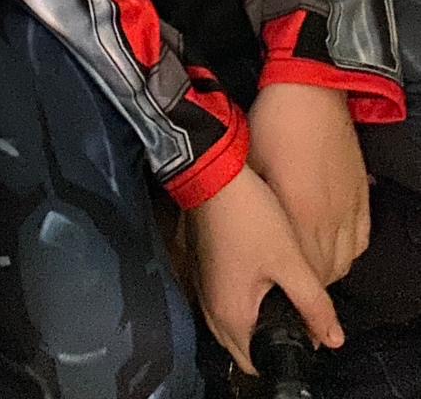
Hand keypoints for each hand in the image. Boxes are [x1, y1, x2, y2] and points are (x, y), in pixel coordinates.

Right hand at [187, 163, 343, 374]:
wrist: (211, 172)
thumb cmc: (245, 214)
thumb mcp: (290, 260)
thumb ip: (314, 304)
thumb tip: (333, 337)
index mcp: (231, 314)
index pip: (256, 362)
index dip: (286, 354)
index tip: (306, 333)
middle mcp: (211, 306)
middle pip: (243, 346)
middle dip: (269, 341)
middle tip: (297, 316)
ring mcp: (203, 286)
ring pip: (232, 324)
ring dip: (254, 321)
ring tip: (280, 298)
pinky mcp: (201, 268)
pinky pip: (223, 301)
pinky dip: (241, 302)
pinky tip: (259, 280)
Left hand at [249, 82, 370, 283]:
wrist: (311, 89)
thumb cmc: (274, 122)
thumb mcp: (251, 165)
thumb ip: (255, 206)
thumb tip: (245, 231)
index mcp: (299, 213)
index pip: (301, 271)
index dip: (288, 287)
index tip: (275, 291)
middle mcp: (330, 219)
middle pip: (325, 272)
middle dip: (307, 283)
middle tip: (287, 280)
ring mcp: (350, 208)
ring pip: (345, 260)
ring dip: (326, 269)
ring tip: (306, 265)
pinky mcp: (362, 196)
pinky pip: (361, 240)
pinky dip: (347, 251)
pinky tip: (331, 245)